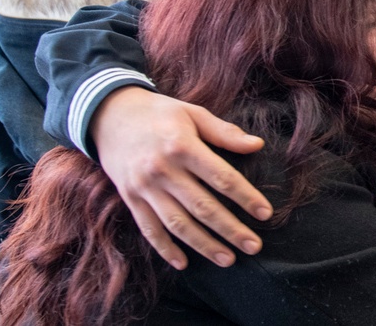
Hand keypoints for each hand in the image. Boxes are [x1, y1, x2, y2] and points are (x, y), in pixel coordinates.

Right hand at [91, 87, 272, 268]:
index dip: (245, 197)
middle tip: (254, 246)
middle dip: (230, 229)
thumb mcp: (193, 113)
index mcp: (182, 146)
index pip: (221, 177)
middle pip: (202, 207)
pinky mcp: (130, 198)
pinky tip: (183, 263)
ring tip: (228, 259)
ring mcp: (144, 188)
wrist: (109, 114)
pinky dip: (165, 248)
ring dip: (204, 245)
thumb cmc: (159, 113)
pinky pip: (149, 229)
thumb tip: (257, 144)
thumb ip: (224, 132)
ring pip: (178, 224)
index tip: (265, 213)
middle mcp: (163, 171)